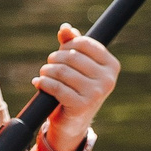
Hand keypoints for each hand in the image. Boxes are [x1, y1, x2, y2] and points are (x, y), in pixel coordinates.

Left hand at [34, 24, 118, 150]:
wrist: (73, 122)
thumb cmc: (76, 88)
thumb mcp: (77, 66)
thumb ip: (72, 45)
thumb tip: (65, 28)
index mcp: (111, 66)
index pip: (84, 43)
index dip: (67, 45)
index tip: (61, 52)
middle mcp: (107, 79)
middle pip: (71, 57)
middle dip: (55, 59)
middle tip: (49, 66)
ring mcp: (96, 93)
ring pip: (62, 72)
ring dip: (47, 71)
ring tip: (43, 75)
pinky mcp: (81, 105)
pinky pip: (56, 87)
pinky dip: (43, 83)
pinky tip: (39, 83)